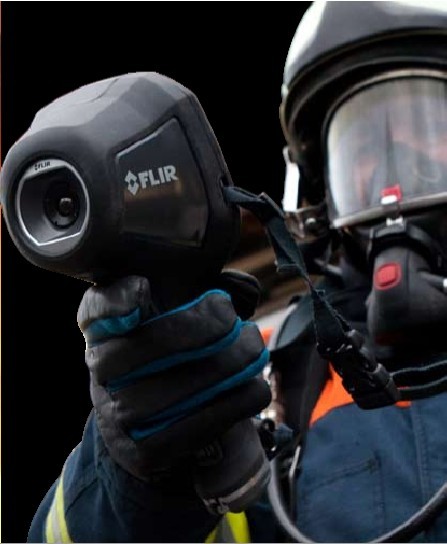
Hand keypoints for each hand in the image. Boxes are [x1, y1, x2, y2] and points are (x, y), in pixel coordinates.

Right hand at [77, 273, 270, 480]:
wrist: (150, 422)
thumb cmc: (167, 354)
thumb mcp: (167, 316)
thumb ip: (189, 289)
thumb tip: (241, 290)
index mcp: (102, 331)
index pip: (96, 310)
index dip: (117, 299)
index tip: (145, 286)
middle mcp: (101, 373)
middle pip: (147, 347)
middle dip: (201, 326)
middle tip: (232, 316)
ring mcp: (119, 416)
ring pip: (176, 389)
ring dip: (228, 364)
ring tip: (254, 347)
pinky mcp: (145, 451)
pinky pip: (196, 426)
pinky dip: (235, 402)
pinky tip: (256, 386)